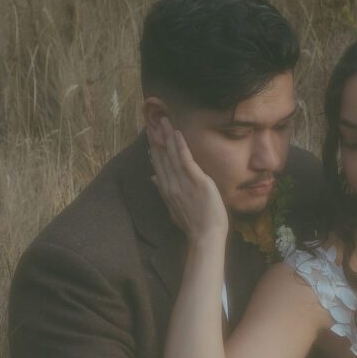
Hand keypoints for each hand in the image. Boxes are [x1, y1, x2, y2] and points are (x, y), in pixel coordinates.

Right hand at [147, 121, 228, 244]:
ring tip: (163, 121)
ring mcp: (182, 182)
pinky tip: (177, 133)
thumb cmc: (193, 224)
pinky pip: (185, 160)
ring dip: (167, 136)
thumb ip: (163, 191)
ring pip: (171, 155)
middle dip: (157, 138)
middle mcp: (171, 184)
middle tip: (153, 122)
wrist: (205, 236)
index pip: (158, 165)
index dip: (154, 149)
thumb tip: (153, 177)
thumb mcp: (174, 208)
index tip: (150, 135)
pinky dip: (180, 146)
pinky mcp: (197, 181)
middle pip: (162, 157)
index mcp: (166, 190)